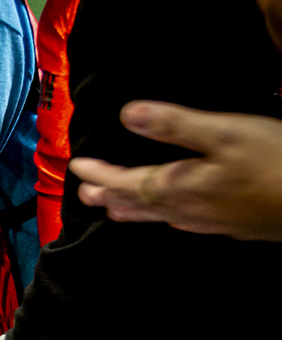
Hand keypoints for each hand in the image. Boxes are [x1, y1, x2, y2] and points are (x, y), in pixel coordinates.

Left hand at [71, 102, 281, 239]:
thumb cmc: (275, 163)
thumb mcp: (224, 132)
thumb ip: (174, 124)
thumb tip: (127, 113)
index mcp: (179, 186)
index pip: (125, 182)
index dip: (99, 174)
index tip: (77, 168)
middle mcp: (188, 209)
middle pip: (137, 204)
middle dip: (108, 196)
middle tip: (84, 194)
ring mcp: (209, 221)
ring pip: (159, 217)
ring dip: (133, 210)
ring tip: (115, 210)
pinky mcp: (230, 226)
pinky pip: (184, 223)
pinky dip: (164, 217)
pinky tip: (173, 217)